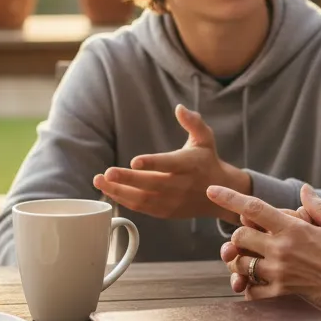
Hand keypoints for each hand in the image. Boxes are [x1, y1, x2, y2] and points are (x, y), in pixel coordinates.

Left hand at [94, 105, 250, 221]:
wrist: (220, 193)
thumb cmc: (207, 161)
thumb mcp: (205, 139)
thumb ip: (193, 123)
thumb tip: (179, 108)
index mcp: (190, 165)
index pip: (169, 164)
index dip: (152, 163)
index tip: (134, 161)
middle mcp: (181, 185)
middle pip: (151, 184)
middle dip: (127, 179)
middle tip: (106, 173)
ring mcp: (172, 201)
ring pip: (142, 199)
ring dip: (118, 191)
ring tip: (99, 181)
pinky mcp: (165, 212)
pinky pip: (141, 208)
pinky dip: (124, 200)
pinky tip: (109, 190)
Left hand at [211, 183, 320, 320]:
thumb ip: (318, 206)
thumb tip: (304, 189)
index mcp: (294, 229)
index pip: (253, 208)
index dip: (229, 197)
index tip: (211, 190)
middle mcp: (282, 250)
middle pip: (240, 237)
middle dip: (240, 236)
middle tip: (249, 239)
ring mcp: (280, 275)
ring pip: (240, 265)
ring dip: (240, 262)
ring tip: (251, 262)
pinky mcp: (282, 297)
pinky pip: (251, 292)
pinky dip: (249, 287)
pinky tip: (258, 285)